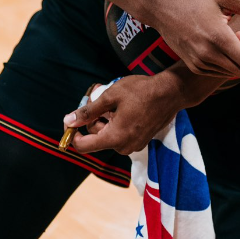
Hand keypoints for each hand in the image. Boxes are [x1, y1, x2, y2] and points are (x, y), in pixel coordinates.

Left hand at [63, 75, 179, 155]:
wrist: (170, 93)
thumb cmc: (140, 91)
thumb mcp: (110, 96)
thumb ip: (88, 111)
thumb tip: (68, 121)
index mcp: (115, 138)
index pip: (83, 146)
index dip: (73, 134)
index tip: (72, 119)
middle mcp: (124, 147)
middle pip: (96, 137)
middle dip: (93, 119)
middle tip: (98, 98)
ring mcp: (134, 145)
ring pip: (107, 135)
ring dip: (104, 119)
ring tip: (113, 101)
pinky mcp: (140, 141)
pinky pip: (119, 135)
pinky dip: (115, 122)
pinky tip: (123, 108)